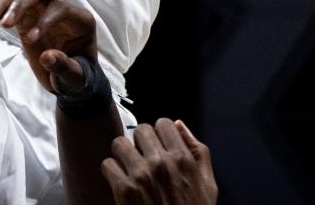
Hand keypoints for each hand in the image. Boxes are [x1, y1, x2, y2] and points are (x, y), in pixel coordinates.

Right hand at [0, 0, 97, 96]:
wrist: (69, 79)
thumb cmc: (76, 78)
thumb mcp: (75, 78)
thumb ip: (64, 67)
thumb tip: (46, 56)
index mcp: (79, 20)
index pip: (61, 7)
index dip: (45, 20)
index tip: (30, 39)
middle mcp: (61, 7)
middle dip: (20, 3)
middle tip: (5, 25)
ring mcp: (42, 9)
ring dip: (2, 4)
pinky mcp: (27, 16)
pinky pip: (9, 3)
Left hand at [102, 121, 217, 204]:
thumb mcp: (207, 184)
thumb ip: (198, 150)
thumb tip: (179, 124)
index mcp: (182, 158)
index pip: (163, 123)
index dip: (159, 134)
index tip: (157, 145)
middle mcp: (161, 162)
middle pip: (141, 130)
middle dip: (140, 142)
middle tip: (141, 157)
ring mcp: (141, 175)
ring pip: (120, 143)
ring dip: (123, 154)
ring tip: (127, 166)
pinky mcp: (124, 190)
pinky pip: (108, 165)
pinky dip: (111, 172)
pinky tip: (120, 182)